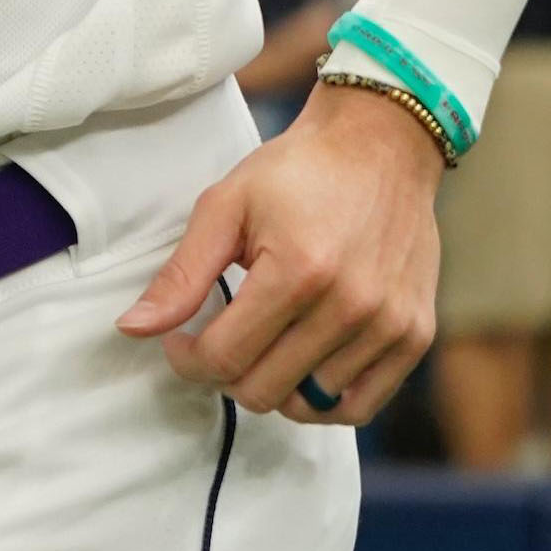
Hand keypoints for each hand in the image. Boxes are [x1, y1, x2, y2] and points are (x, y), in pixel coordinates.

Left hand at [117, 84, 443, 426]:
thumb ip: (182, 274)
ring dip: (272, 385)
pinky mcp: (415, 336)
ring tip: (258, 346)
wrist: (380, 145)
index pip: (225, 357)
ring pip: (309, 405)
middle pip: (264, 389)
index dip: (188, 359)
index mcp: (297, 271)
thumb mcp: (226, 206)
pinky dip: (324, 402)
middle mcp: (350, 307)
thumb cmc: (298, 171)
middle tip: (215, 342)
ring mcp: (389, 326)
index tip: (179, 340)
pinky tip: (299, 368)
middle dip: (224, 374)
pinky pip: (361, 406)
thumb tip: (134, 328)